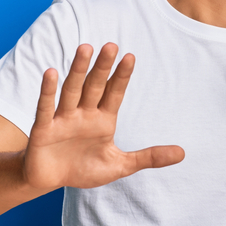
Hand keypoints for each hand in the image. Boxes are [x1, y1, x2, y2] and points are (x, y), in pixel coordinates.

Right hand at [23, 43, 184, 190]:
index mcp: (102, 120)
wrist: (50, 180)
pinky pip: (45, 108)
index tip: (130, 56)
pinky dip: (47, 91)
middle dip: (102, 67)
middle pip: (94, 86)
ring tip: (85, 48)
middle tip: (111, 45)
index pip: (114, 94)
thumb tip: (182, 153)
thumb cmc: (83, 169)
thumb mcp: (120, 166)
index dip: (121, 77)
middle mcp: (83, 114)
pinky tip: (51, 72)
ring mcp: (62, 119)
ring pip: (71, 91)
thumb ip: (148, 158)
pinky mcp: (43, 129)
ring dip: (77, 70)